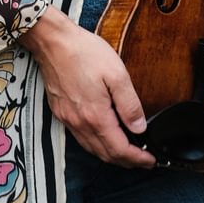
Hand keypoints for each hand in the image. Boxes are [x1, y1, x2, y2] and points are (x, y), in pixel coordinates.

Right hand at [20, 6, 155, 167]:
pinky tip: (103, 134)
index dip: (137, 159)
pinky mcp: (60, 112)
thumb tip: (139, 127)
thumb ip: (129, 104)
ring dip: (110, 154)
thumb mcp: (116, 74)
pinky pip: (80, 138)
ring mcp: (68, 119)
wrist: (53, 41)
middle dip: (126, 161)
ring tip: (126, 149)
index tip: (150, 160)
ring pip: (92, 149)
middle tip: (142, 158)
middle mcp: (79, 123)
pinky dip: (95, 144)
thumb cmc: (83, 52)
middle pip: (105, 155)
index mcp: (96, 116)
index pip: (119, 150)